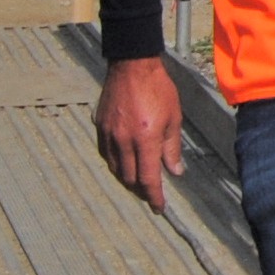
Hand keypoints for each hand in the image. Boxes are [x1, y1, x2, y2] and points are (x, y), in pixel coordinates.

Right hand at [96, 56, 182, 209]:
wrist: (132, 66)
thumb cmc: (158, 89)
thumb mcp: (173, 118)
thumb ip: (172, 148)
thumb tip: (175, 172)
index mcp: (145, 139)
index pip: (148, 179)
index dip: (154, 197)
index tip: (160, 208)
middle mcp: (124, 140)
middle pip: (129, 178)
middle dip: (141, 191)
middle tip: (151, 195)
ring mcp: (109, 134)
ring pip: (116, 169)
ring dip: (127, 179)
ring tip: (139, 182)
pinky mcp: (100, 127)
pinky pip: (106, 154)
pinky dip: (116, 164)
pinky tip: (124, 164)